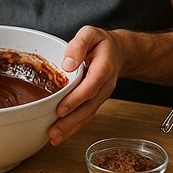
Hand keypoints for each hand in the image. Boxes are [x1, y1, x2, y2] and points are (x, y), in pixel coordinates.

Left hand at [47, 26, 122, 145]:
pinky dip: (75, 127)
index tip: (61, 110)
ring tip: (54, 138)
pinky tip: (61, 135)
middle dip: (71, 121)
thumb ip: (78, 45)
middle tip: (53, 132)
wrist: (118, 51)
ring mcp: (102, 95)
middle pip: (89, 106)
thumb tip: (67, 64)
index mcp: (104, 67)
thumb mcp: (90, 33)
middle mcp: (105, 85)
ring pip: (88, 114)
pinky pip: (87, 115)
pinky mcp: (96, 100)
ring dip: (71, 128)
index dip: (76, 100)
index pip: (90, 87)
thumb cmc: (100, 42)